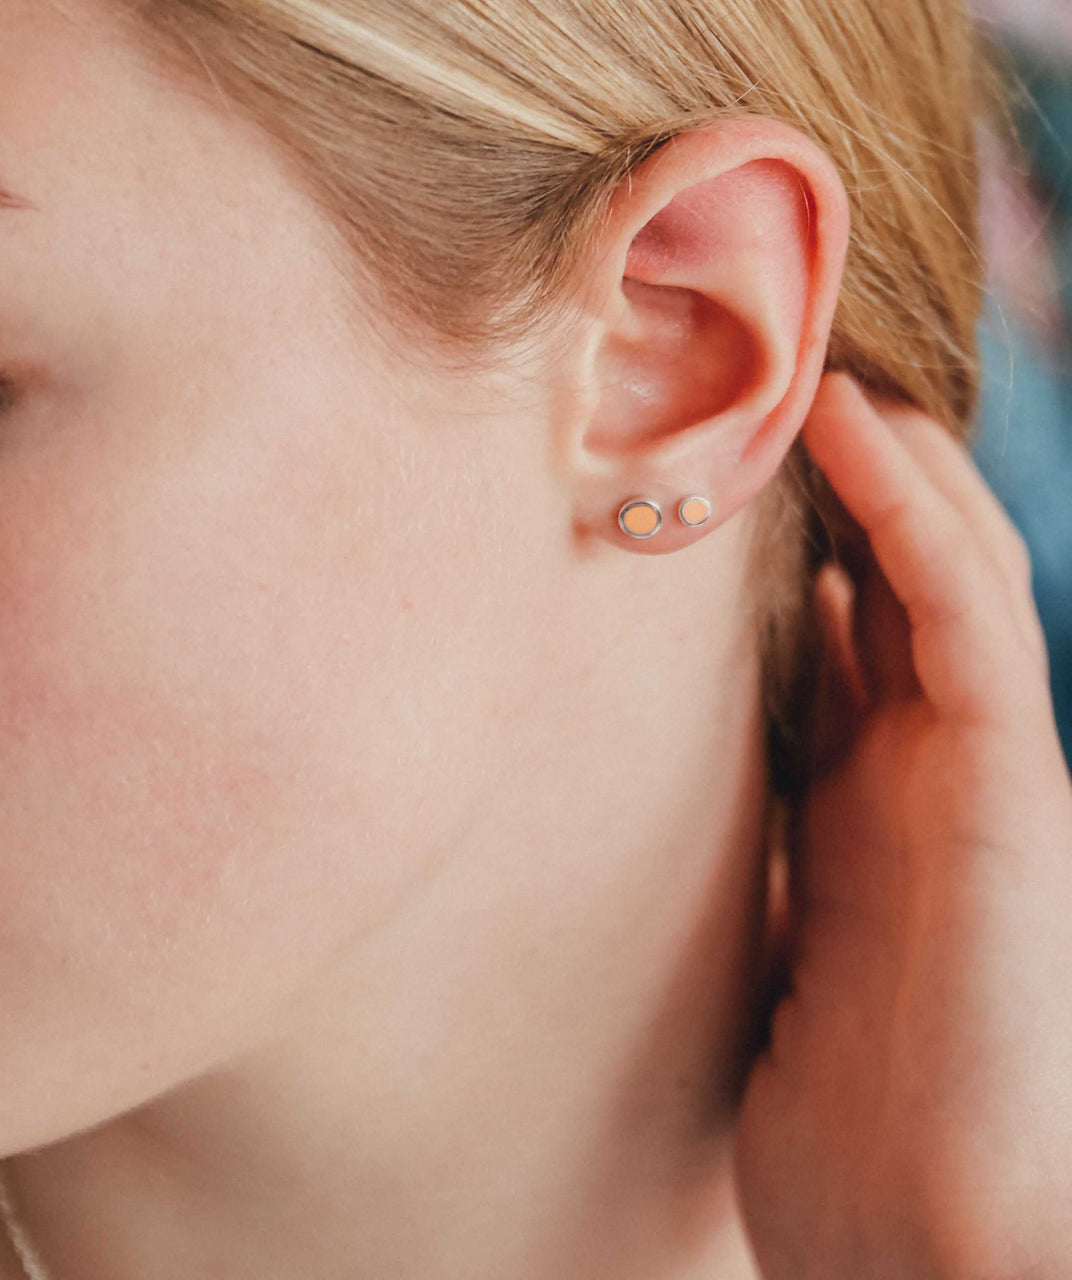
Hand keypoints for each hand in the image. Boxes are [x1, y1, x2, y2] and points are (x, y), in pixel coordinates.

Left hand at [733, 373, 1071, 1279]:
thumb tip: (726, 765)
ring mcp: (974, 765)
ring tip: (819, 363)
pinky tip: (851, 425)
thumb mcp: (773, 942)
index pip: (841, 639)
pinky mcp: (1008, 780)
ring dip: (889, 459)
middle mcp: (919, 768)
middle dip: (847, 484)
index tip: (722, 468)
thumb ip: (764, 849)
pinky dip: (914, 508)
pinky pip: (963, 608)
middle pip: (890, 586)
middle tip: (775, 386)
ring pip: (939, 569)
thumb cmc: (836, 1110)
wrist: (931, 1230)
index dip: (795, 546)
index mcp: (863, 803)